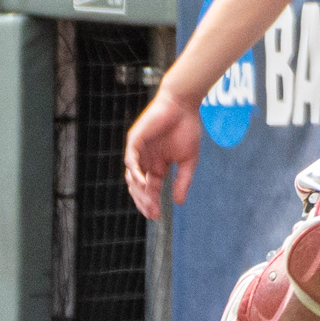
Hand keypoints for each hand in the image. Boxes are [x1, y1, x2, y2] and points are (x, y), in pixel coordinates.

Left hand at [125, 85, 203, 219]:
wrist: (183, 105)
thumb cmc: (187, 128)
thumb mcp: (188, 161)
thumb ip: (183, 181)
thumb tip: (178, 202)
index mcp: (158, 165)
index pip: (151, 188)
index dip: (152, 202)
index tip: (158, 216)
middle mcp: (146, 160)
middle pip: (139, 186)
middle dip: (144, 201)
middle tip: (152, 212)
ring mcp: (139, 151)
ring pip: (132, 176)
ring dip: (139, 191)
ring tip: (149, 201)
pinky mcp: (135, 141)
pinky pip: (131, 160)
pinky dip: (135, 173)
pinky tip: (144, 183)